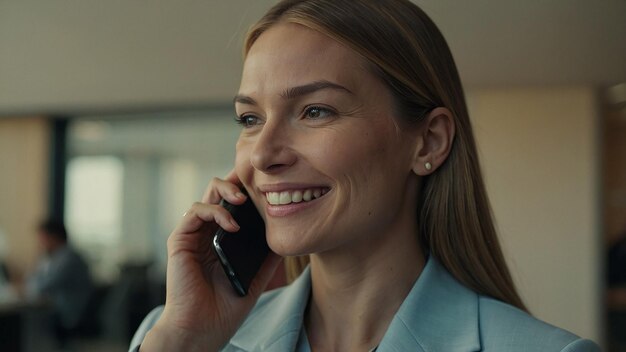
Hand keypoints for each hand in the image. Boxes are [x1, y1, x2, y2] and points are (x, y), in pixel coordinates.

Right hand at [141, 173, 281, 350]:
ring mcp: (193, 235)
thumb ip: (267, 258)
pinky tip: (232, 225)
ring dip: (227, 191)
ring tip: (244, 201)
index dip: (247, 191)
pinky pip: (196, 211)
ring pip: (207, 194)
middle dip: (238, 182)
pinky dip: (215, 211)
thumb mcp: (255, 279)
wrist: (201, 330)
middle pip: (219, 192)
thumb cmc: (224, 309)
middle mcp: (206, 233)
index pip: (234, 205)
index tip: (267, 186)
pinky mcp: (180, 240)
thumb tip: (287, 238)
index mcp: (222, 239)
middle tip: (255, 183)